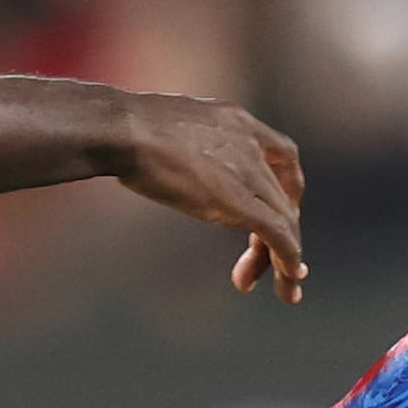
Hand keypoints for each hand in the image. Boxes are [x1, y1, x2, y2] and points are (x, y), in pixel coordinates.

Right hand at [118, 96, 310, 301]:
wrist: (120, 129)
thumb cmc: (122, 128)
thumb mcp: (165, 129)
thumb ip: (181, 145)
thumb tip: (161, 158)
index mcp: (234, 119)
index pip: (282, 155)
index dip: (286, 189)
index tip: (270, 216)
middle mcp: (250, 141)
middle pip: (284, 196)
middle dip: (280, 234)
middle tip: (260, 265)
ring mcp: (248, 170)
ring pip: (285, 219)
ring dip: (285, 258)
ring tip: (281, 288)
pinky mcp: (239, 201)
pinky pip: (279, 235)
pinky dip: (288, 261)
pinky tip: (286, 282)